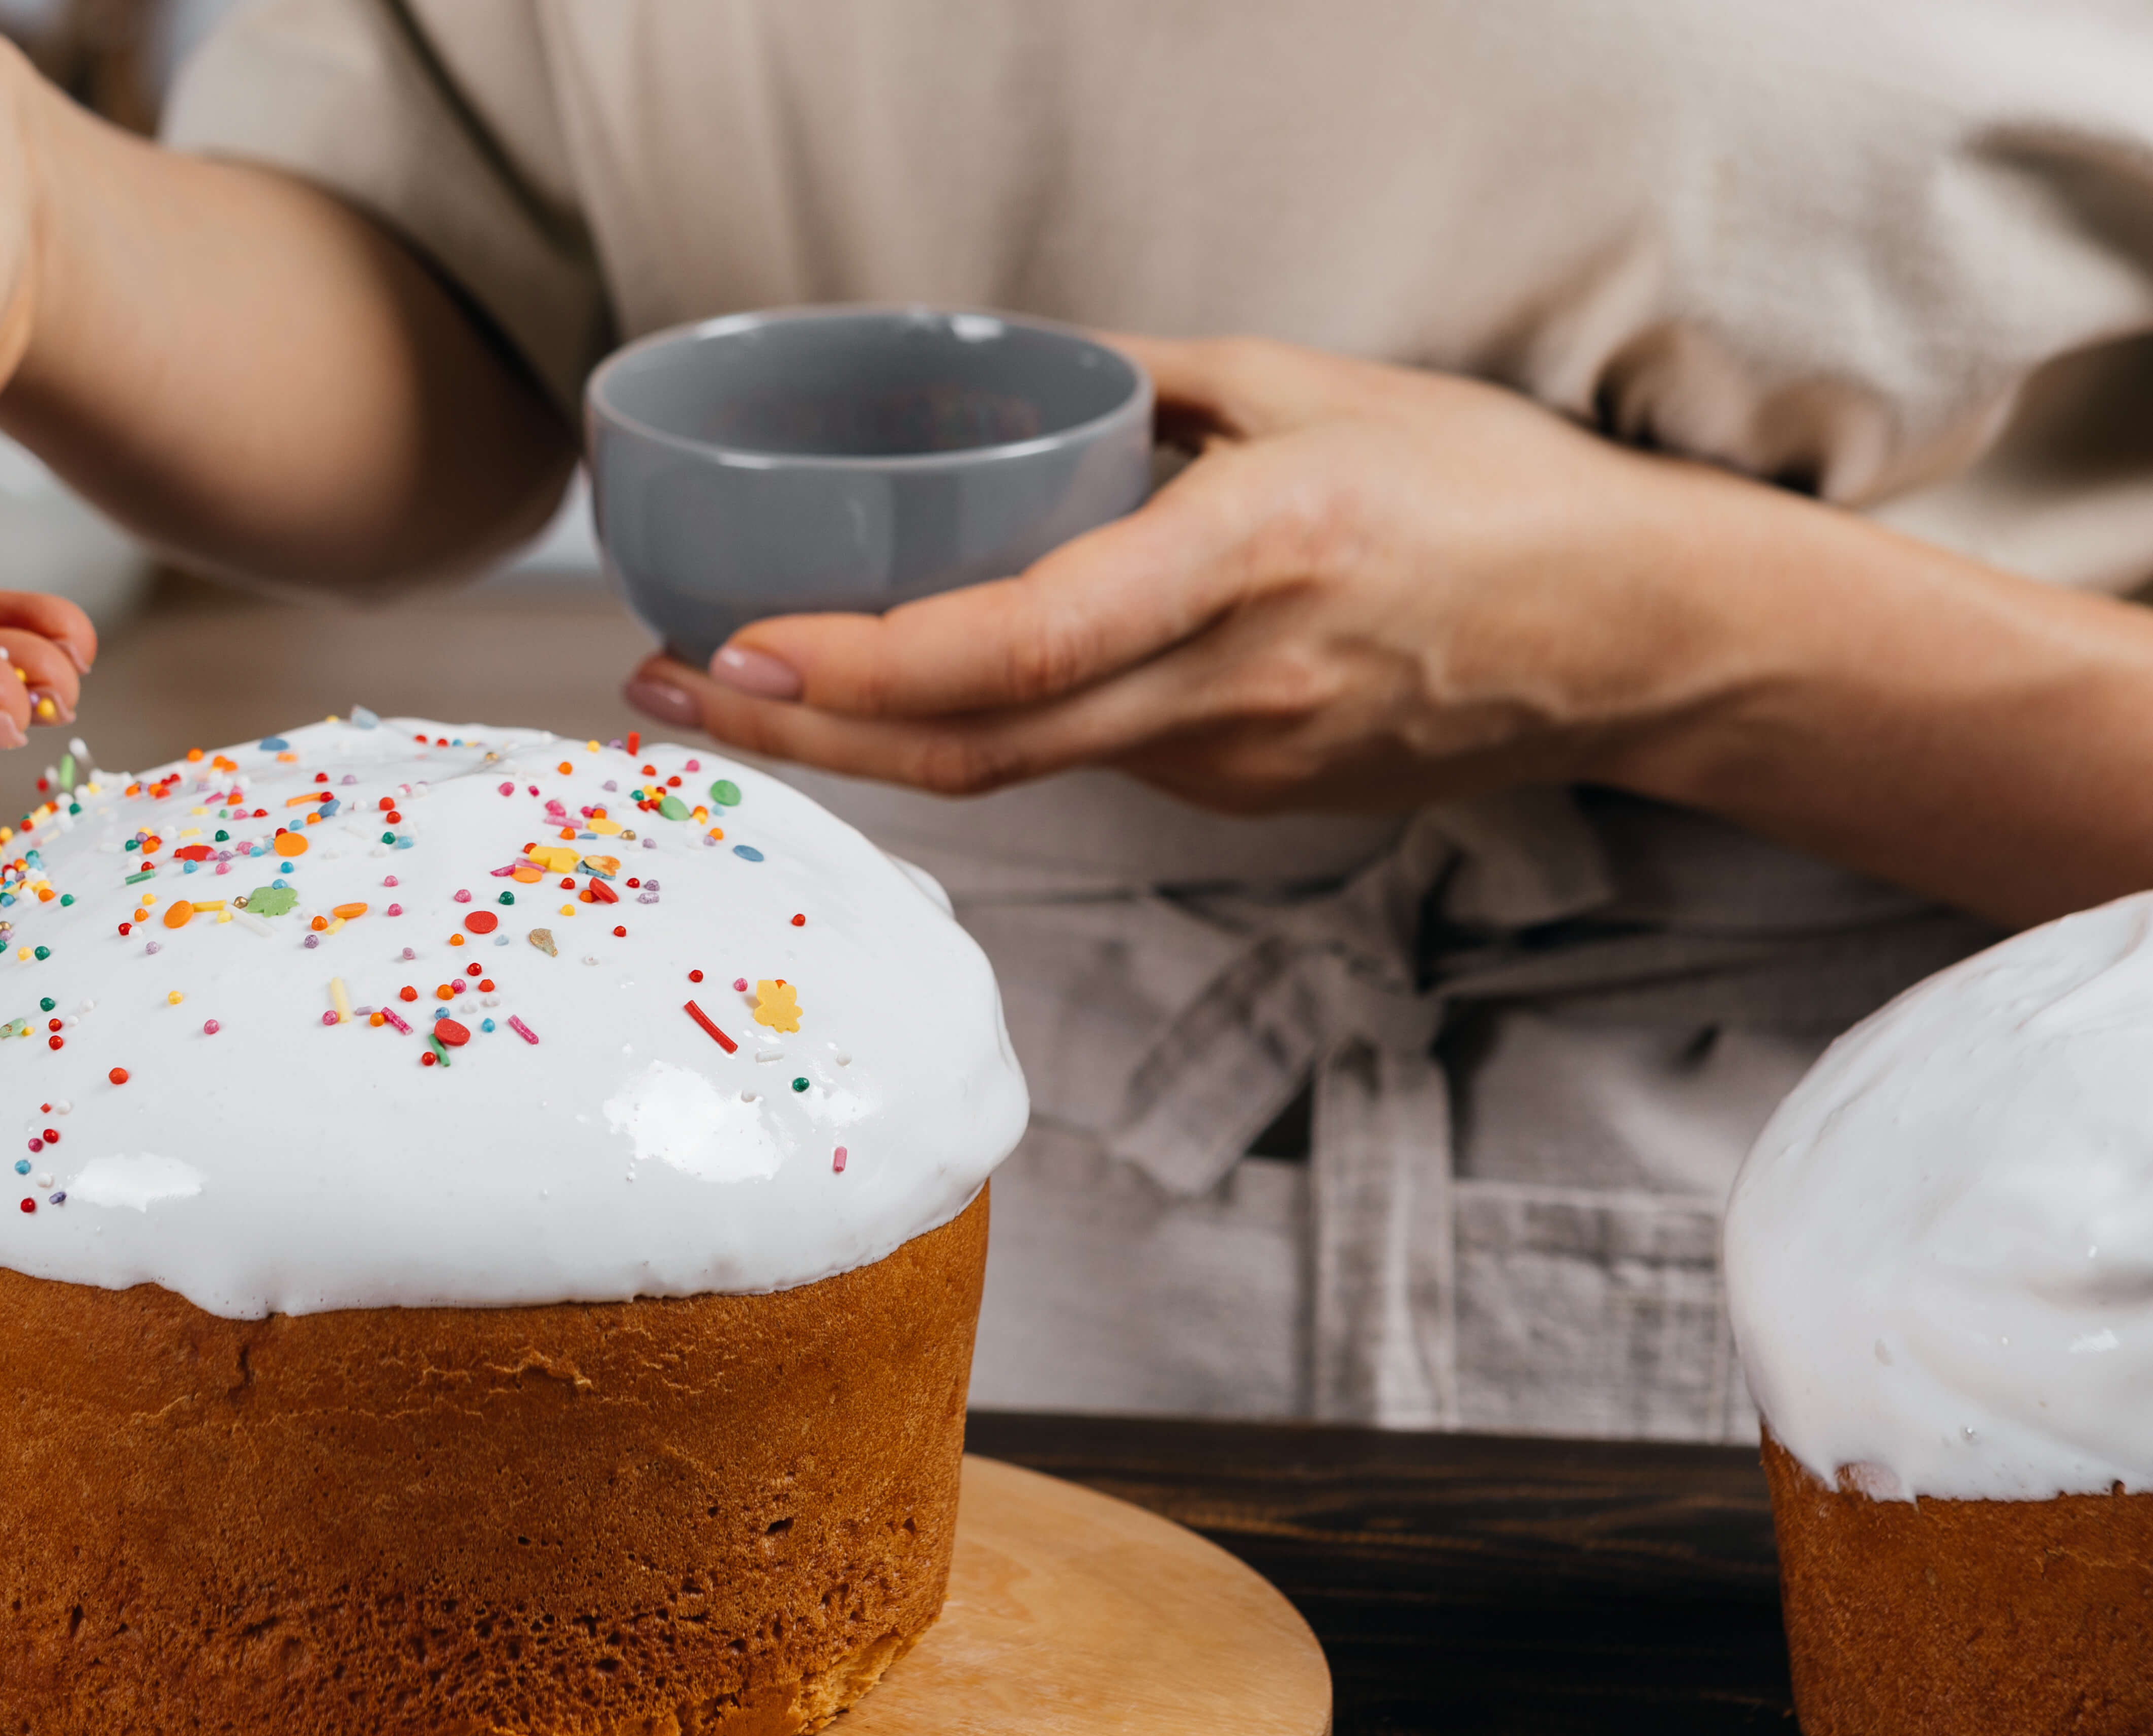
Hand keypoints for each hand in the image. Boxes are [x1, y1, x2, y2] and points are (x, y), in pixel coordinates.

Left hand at [623, 334, 1755, 809]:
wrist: (1639, 641)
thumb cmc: (1494, 496)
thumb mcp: (1323, 392)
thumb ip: (1156, 387)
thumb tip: (1021, 374)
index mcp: (1256, 557)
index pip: (1024, 646)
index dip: (866, 667)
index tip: (738, 647)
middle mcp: (1231, 685)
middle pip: (977, 748)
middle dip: (801, 729)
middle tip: (662, 688)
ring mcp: (1233, 761)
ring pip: (1015, 770)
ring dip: (865, 740)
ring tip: (738, 688)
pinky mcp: (1239, 795)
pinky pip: (1083, 761)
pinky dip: (975, 732)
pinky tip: (901, 690)